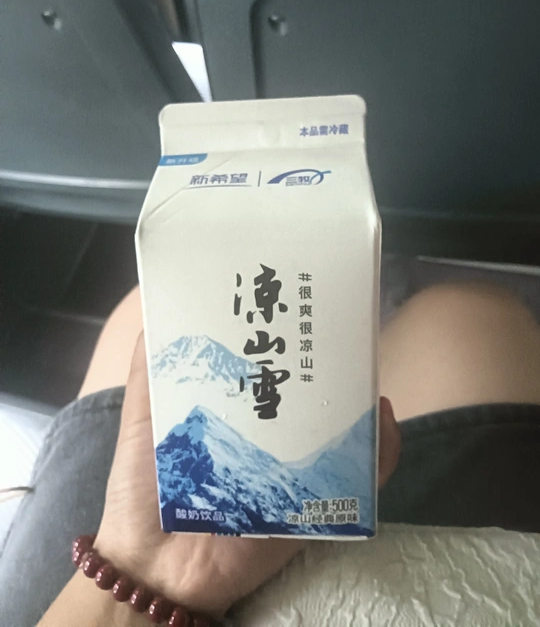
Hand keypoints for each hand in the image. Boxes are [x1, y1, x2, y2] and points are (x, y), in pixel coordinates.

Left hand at [96, 335, 400, 616]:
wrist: (154, 566)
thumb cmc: (142, 484)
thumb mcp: (141, 414)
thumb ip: (152, 367)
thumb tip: (166, 306)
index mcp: (237, 409)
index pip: (271, 365)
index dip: (286, 333)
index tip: (296, 300)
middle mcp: (271, 434)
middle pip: (312, 392)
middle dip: (329, 359)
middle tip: (339, 324)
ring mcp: (296, 469)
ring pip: (344, 429)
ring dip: (362, 399)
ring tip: (365, 369)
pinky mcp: (313, 507)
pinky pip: (361, 480)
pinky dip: (383, 452)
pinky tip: (382, 422)